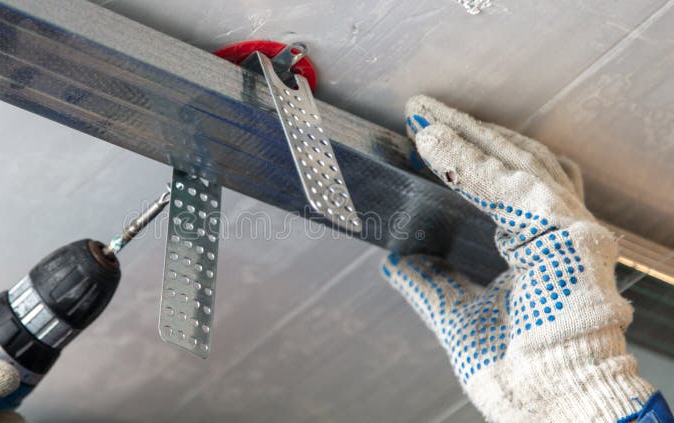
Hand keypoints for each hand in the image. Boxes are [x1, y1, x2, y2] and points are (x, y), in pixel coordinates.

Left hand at [381, 96, 655, 421]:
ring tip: (422, 119)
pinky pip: (510, 188)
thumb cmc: (520, 371)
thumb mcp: (458, 314)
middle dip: (465, 132)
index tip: (429, 138)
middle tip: (421, 112)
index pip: (510, 183)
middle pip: (516, 161)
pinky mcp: (567, 237)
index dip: (470, 156)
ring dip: (463, 137)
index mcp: (543, 248)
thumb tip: (394, 258)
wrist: (550, 403)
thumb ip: (429, 282)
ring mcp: (570, 231)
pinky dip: (469, 166)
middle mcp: (562, 233)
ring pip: (515, 163)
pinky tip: (435, 147)